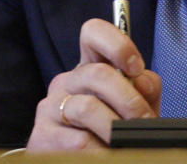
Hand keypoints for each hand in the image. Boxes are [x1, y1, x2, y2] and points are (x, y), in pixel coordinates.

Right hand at [26, 18, 160, 151]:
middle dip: (130, 100)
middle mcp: (66, 82)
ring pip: (88, 108)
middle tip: (144, 122)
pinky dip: (102, 152)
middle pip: (97, 73)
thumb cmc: (111, 138)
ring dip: (117, 130)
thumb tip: (142, 80)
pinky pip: (80, 141)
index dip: (117, 44)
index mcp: (89, 70)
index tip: (135, 68)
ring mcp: (51, 108)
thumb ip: (144, 92)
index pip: (93, 34)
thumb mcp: (133, 111)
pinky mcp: (42, 136)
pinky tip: (105, 155)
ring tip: (127, 145)